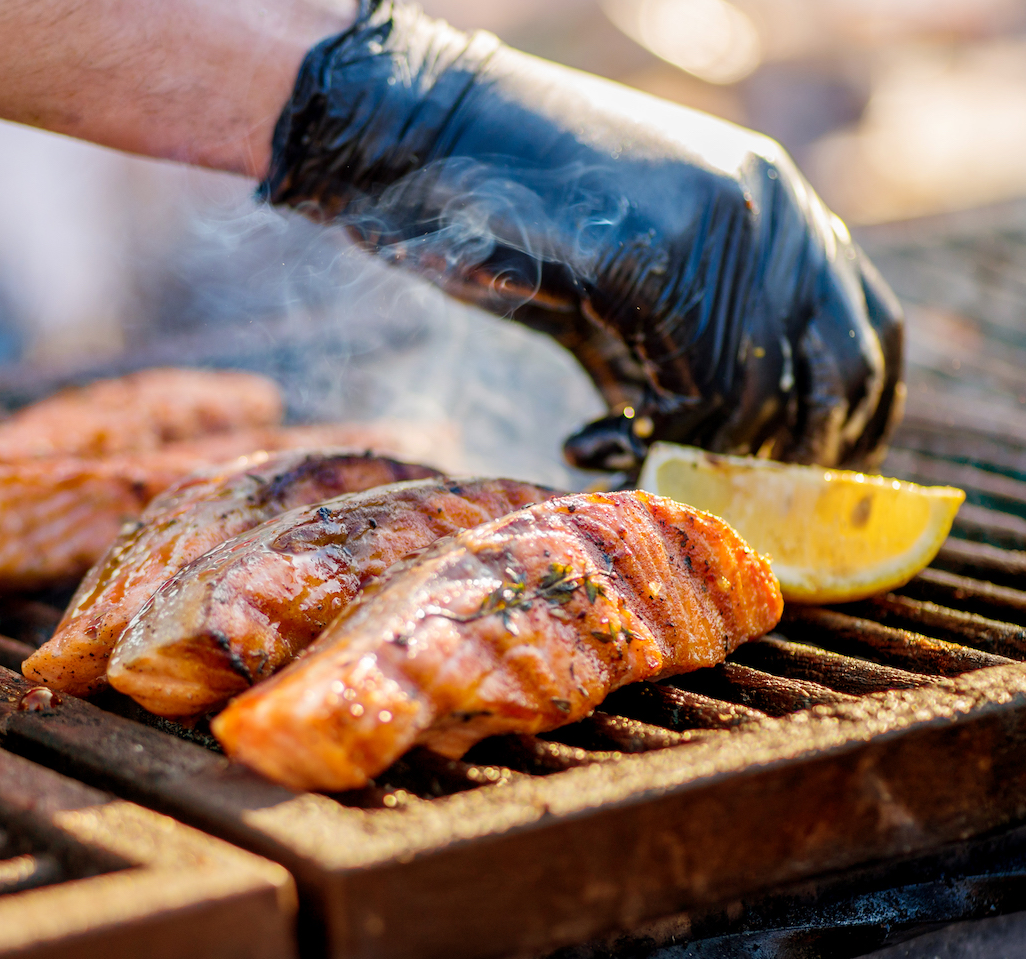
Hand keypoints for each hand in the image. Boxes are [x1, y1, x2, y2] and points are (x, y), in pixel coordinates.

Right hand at [261, 1, 903, 471]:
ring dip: (688, 459)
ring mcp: (713, 225)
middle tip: (705, 493)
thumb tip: (730, 447)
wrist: (417, 136)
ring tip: (612, 457)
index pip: (870, 329)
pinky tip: (580, 440)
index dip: (853, 422)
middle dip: (780, 462)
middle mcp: (766, 204)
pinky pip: (686, 391)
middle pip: (836, 374)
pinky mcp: (647, 256)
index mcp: (773, 198)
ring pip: (757, 395)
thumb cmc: (510, 216)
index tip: (803, 486)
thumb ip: (688, 338)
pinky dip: (638, 442)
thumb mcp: (627, 278)